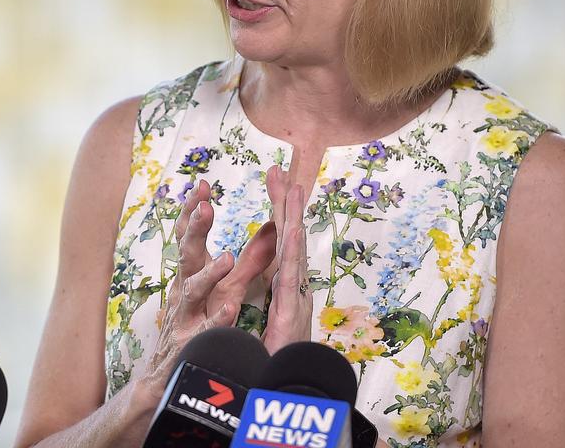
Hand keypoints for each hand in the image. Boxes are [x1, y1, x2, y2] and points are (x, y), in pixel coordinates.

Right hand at [139, 180, 276, 388]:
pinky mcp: (192, 346)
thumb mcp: (226, 288)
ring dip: (210, 274)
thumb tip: (274, 228)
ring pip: (194, 292)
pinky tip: (231, 310)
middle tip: (203, 206)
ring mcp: (186, 319)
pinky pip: (207, 332)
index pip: (190, 237)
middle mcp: (185, 291)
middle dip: (194, 229)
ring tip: (227, 258)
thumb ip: (251, 260)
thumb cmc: (198, 327)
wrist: (169, 377)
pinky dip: (218, 320)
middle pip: (187, 255)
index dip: (193, 212)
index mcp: (193, 274)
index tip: (200, 185)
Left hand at [260, 165, 312, 353]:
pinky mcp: (292, 312)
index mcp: (285, 288)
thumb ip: (270, 304)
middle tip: (281, 171)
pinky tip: (292, 228)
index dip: (278, 213)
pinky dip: (293, 251)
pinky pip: (291, 277)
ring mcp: (296, 298)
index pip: (279, 243)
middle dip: (285, 204)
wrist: (289, 393)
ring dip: (293, 217)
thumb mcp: (268, 326)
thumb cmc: (277, 363)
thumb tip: (269, 283)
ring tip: (292, 187)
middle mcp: (293, 289)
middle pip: (288, 239)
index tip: (276, 184)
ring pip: (293, 251)